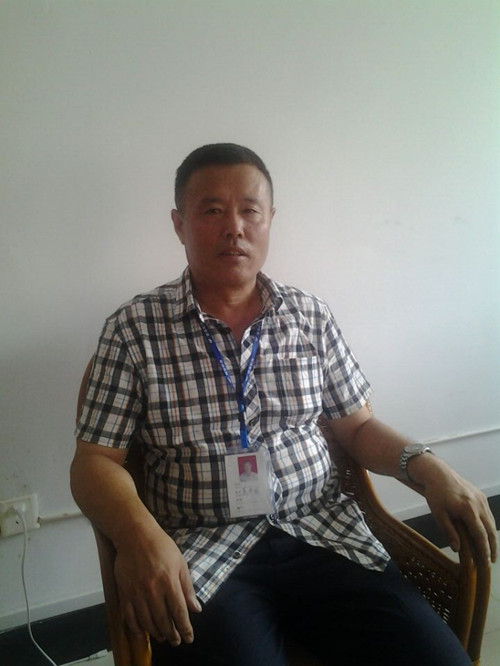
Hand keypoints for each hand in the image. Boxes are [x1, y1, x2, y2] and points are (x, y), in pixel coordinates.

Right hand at [114, 524, 201, 644]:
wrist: (135, 535)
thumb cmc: (162, 547)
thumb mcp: (180, 563)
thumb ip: (187, 587)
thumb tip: (196, 609)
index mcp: (169, 581)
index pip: (179, 612)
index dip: (185, 628)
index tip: (189, 638)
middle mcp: (153, 590)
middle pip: (163, 621)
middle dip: (172, 634)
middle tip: (176, 641)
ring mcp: (136, 593)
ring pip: (147, 622)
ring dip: (156, 633)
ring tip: (163, 637)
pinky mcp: (124, 593)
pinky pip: (129, 617)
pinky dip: (137, 628)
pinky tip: (143, 632)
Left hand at [420, 458, 496, 564]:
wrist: (438, 472)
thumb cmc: (436, 493)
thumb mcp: (438, 513)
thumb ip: (448, 531)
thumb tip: (457, 549)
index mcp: (468, 509)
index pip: (480, 535)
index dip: (484, 550)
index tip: (486, 562)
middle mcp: (479, 505)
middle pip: (490, 530)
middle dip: (492, 547)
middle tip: (491, 561)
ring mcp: (481, 499)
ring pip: (491, 523)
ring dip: (492, 538)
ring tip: (490, 551)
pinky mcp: (481, 496)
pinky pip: (488, 514)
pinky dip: (489, 526)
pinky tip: (486, 534)